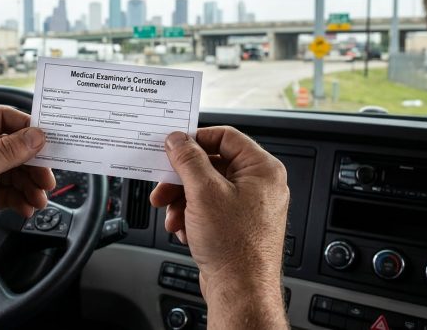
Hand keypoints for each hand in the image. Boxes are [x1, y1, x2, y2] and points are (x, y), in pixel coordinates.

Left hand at [0, 107, 54, 259]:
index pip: (2, 119)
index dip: (27, 128)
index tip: (48, 141)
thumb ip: (5, 153)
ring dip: (29, 185)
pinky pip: (8, 192)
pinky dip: (19, 199)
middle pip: (13, 148)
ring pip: (14, 172)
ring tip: (38, 199)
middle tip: (46, 178)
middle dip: (32, 164)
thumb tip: (34, 136)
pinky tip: (25, 208)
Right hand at [149, 127, 288, 318]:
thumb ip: (188, 160)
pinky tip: (184, 229)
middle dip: (182, 179)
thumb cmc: (235, 246)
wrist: (240, 290)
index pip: (225, 136)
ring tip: (173, 216)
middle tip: (164, 187)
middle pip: (211, 165)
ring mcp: (249, 206)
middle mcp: (260, 185)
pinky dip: (191, 216)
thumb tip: (177, 139)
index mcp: (262, 169)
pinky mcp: (237, 224)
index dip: (196, 139)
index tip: (173, 147)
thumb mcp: (203, 192)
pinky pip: (209, 208)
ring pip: (206, 188)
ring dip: (182, 201)